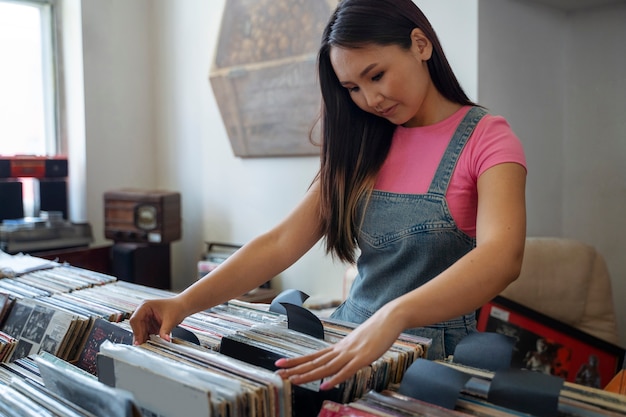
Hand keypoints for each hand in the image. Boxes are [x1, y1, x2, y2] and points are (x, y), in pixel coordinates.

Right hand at [129, 297, 185, 344]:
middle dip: (140, 337)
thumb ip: (165, 330)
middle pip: (136, 327)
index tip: (139, 341)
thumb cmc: (176, 307)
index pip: (135, 319)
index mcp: (145, 306)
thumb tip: (164, 340)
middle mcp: (143, 312)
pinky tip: (152, 343)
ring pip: (140, 332)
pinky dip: (148, 339)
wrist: (182, 307)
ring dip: (144, 339)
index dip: (136, 331)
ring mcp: (146, 319)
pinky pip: (145, 334)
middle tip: (143, 347)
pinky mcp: (149, 325)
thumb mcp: (170, 320)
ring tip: (149, 346)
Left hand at [274, 309, 403, 389]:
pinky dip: (335, 379)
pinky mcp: (363, 358)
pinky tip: (325, 386)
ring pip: (326, 367)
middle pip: (315, 362)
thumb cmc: (375, 331)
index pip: (313, 356)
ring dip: (309, 375)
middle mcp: (341, 350)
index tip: (280, 364)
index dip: (296, 361)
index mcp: (339, 347)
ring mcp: (351, 354)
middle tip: (278, 374)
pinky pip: (346, 371)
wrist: (389, 318)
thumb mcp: (358, 344)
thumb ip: (348, 353)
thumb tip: (340, 362)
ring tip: (293, 381)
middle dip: (296, 369)